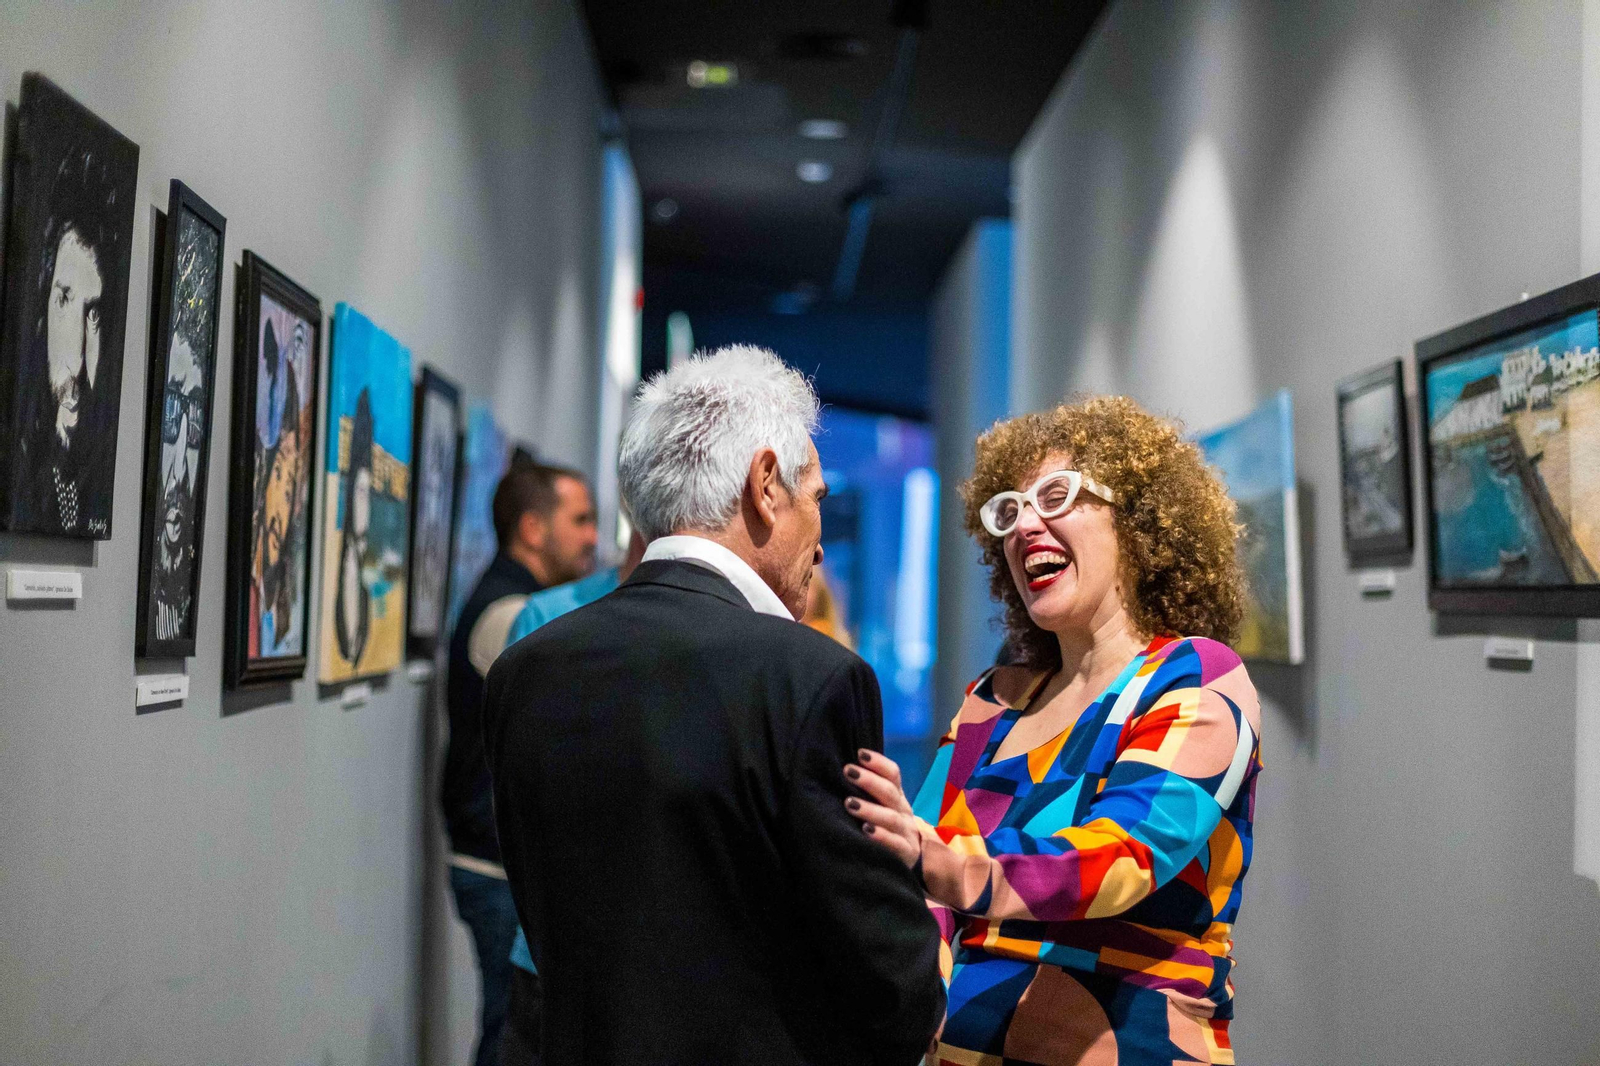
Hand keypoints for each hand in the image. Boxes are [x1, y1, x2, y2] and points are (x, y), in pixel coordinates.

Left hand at [843, 749, 921, 867]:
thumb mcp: (883, 808)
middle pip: (890, 792)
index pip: (893, 774)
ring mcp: (906, 832)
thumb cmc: (888, 828)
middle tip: (848, 771)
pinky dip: (881, 836)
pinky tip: (866, 830)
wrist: (912, 858)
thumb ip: (868, 793)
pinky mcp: (906, 853)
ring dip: (870, 809)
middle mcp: (903, 811)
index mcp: (897, 797)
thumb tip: (843, 772)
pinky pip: (895, 844)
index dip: (878, 763)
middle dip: (869, 780)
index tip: (860, 753)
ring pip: (891, 818)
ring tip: (849, 803)